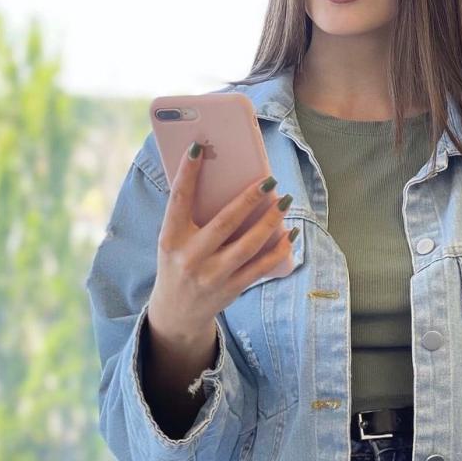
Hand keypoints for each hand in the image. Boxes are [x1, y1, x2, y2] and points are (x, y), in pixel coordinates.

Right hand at [149, 147, 296, 342]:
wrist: (176, 312)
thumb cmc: (178, 263)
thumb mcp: (173, 240)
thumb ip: (190, 216)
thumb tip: (222, 180)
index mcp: (171, 238)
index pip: (179, 200)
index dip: (187, 173)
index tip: (198, 148)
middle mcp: (190, 257)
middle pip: (225, 223)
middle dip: (249, 199)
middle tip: (270, 181)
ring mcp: (212, 275)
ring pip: (248, 245)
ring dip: (270, 222)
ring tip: (285, 201)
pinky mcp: (231, 289)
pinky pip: (261, 267)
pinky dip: (279, 250)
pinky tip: (290, 233)